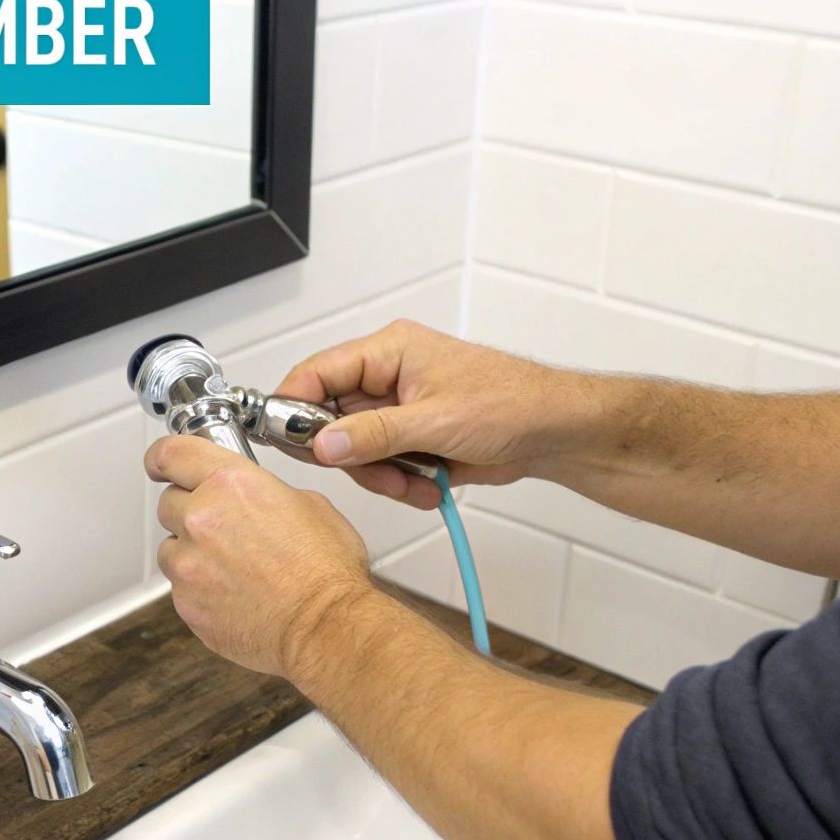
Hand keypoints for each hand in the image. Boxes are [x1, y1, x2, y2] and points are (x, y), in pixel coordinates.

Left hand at [145, 434, 374, 677]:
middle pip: (170, 503)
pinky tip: (234, 594)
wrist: (324, 626)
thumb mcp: (308, 504)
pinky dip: (199, 589)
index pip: (173, 454)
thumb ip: (264, 491)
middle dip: (191, 511)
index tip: (159, 464)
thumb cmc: (325, 572)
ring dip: (192, 552)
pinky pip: (180, 587)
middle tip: (224, 529)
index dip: (162, 458)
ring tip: (233, 568)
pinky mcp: (185, 603)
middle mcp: (201, 519)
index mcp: (231, 485)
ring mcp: (188, 564)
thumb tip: (254, 496)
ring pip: (171, 547)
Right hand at [273, 319, 598, 509]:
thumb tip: (322, 445)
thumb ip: (372, 435)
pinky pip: (382, 465)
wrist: (554, 433)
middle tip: (377, 473)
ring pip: (355, 450)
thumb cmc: (513, 403)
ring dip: (381, 475)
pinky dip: (400, 483)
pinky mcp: (411, 439)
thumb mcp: (435, 421)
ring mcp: (399, 410)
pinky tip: (427, 487)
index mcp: (389, 352)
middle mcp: (387, 378)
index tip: (285, 440)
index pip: (317, 372)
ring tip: (415, 484)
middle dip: (353, 456)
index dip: (295, 406)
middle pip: (332, 420)